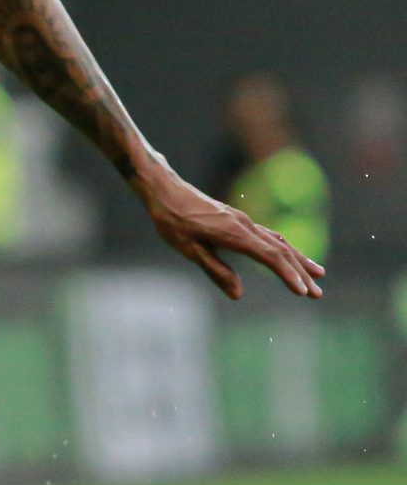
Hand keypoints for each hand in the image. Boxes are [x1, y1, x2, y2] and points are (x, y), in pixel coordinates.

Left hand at [138, 163, 323, 300]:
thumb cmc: (172, 221)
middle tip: (318, 294)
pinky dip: (284, 248)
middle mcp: (245, 225)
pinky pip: (269, 235)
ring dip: (298, 260)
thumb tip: (238, 294)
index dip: (288, 275)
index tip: (303, 292)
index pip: (270, 257)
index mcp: (234, 234)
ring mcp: (243, 221)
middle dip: (301, 272)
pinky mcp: (238, 220)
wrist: (165, 190)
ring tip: (318, 274)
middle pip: (281, 250)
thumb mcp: (190, 250)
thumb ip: (215, 271)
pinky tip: (291, 256)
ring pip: (278, 241)